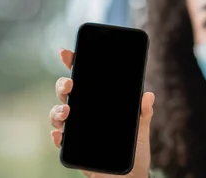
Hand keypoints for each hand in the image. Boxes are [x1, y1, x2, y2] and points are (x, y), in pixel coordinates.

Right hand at [49, 49, 154, 177]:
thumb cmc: (135, 152)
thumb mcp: (141, 130)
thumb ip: (143, 113)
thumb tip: (148, 95)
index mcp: (99, 103)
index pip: (84, 80)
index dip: (73, 64)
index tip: (67, 53)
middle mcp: (85, 114)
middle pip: (67, 93)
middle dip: (63, 84)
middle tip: (70, 84)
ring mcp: (77, 131)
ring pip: (59, 115)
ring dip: (57, 110)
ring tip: (67, 111)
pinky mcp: (74, 150)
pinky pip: (60, 141)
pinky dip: (57, 136)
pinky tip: (60, 134)